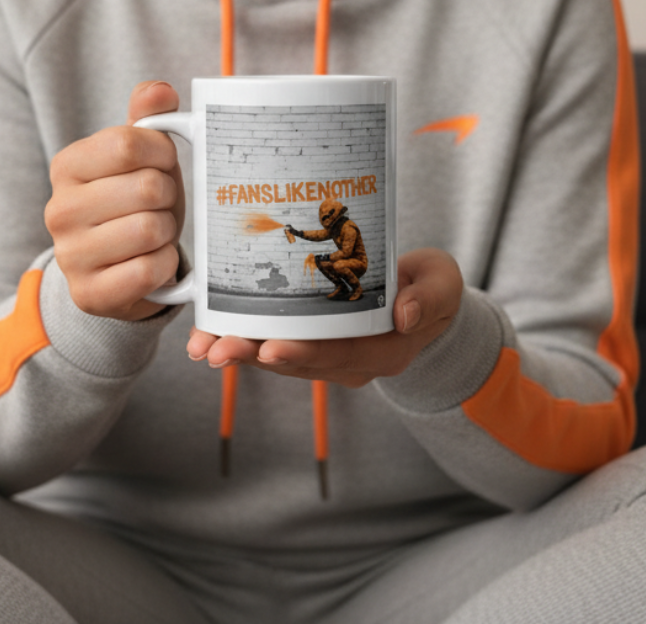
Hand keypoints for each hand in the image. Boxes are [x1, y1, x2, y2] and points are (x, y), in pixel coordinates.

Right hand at [44, 81, 185, 320]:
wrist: (120, 267)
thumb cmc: (135, 201)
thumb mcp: (142, 156)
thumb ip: (149, 116)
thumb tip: (160, 91)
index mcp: (67, 166)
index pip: (128, 143)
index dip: (162, 153)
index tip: (164, 164)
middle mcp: (59, 210)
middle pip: (146, 188)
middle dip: (168, 196)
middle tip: (160, 204)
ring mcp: (70, 255)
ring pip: (150, 229)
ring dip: (168, 231)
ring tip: (156, 232)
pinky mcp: (89, 294)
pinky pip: (150, 270)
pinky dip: (165, 265)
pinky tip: (154, 261)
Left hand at [185, 248, 462, 386]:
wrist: (426, 299)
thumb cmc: (431, 287)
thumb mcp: (443, 283)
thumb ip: (428, 297)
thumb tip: (403, 313)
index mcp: (385, 350)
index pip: (341, 356)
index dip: (305, 353)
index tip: (271, 348)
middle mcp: (353, 361)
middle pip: (300, 362)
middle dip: (255, 356)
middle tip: (217, 350)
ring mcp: (331, 355)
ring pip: (281, 357)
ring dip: (240, 351)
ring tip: (202, 345)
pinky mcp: (314, 342)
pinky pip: (276, 344)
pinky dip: (244, 338)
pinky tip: (210, 334)